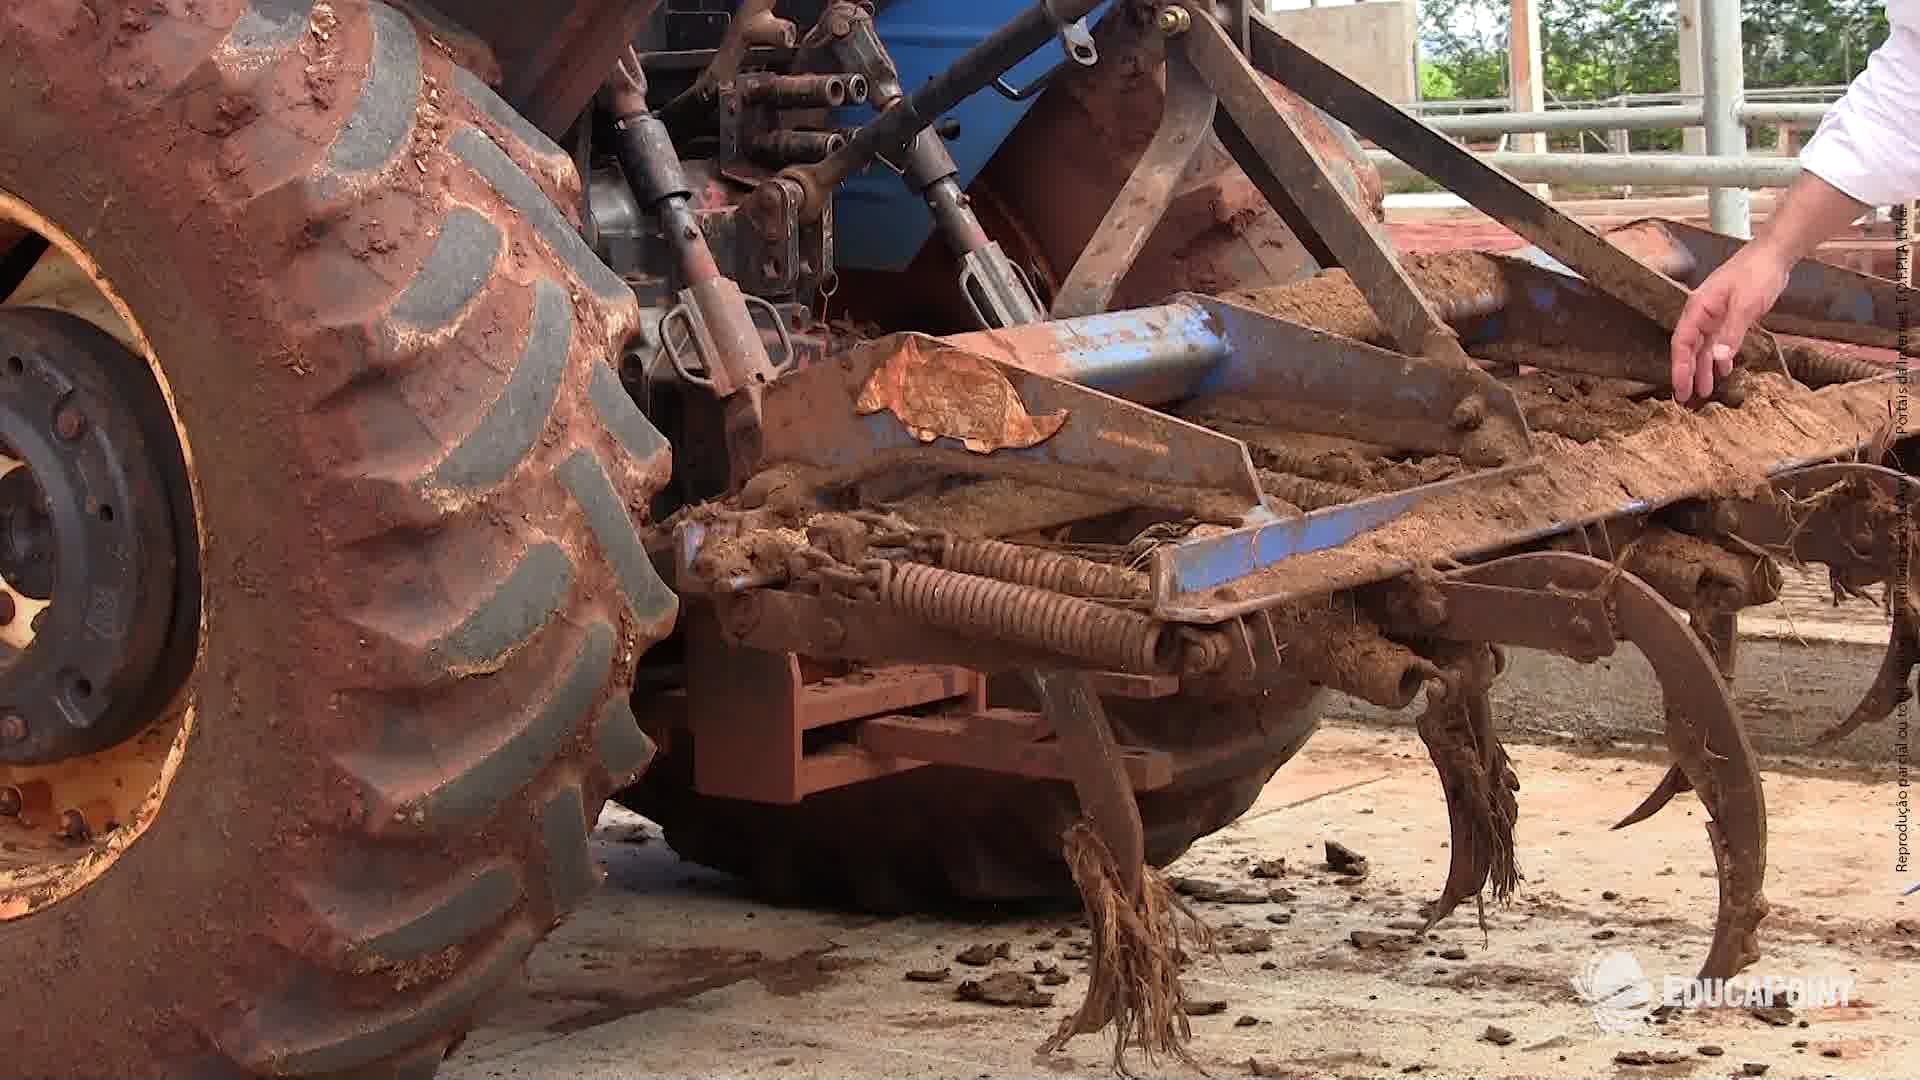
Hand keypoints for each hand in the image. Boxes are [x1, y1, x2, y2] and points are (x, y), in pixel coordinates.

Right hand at [1669, 243, 1791, 401]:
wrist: (1774, 255)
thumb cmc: (1756, 274)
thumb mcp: (1745, 304)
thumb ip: (1731, 333)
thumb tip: (1717, 359)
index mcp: (1698, 308)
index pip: (1682, 343)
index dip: (1679, 367)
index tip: (1680, 388)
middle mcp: (1702, 314)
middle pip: (1690, 348)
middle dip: (1687, 373)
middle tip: (1687, 398)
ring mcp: (1715, 316)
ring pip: (1704, 348)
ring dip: (1704, 369)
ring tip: (1705, 391)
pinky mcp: (1729, 317)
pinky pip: (1719, 342)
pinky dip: (1720, 357)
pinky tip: (1724, 371)